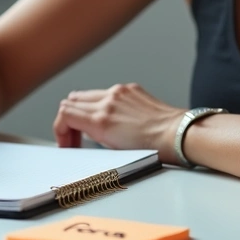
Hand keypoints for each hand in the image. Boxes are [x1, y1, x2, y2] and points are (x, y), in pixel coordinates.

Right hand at [52, 83, 185, 162]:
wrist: (179, 134)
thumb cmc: (155, 148)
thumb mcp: (115, 150)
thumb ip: (95, 136)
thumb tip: (83, 135)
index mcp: (101, 120)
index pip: (64, 114)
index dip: (60, 130)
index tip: (67, 143)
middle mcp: (107, 101)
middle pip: (71, 101)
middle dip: (68, 120)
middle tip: (75, 137)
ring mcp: (119, 92)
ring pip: (86, 94)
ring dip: (83, 110)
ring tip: (92, 128)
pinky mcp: (130, 89)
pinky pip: (106, 92)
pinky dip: (102, 103)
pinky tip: (113, 118)